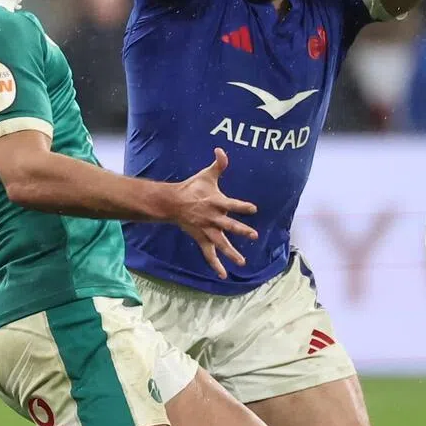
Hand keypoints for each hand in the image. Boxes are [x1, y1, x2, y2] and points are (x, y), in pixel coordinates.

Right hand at [171, 148, 257, 279]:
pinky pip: (208, 254)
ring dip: (231, 253)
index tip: (253, 209)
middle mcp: (213, 218)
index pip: (232, 204)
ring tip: (242, 262)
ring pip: (221, 243)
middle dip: (241, 230)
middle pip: (228, 225)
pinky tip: (223, 275)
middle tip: (253, 235)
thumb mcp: (206, 175)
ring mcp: (207, 230)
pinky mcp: (201, 238)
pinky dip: (215, 265)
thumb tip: (221, 149)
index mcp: (216, 202)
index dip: (243, 206)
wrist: (172, 202)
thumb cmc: (192, 188)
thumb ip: (219, 165)